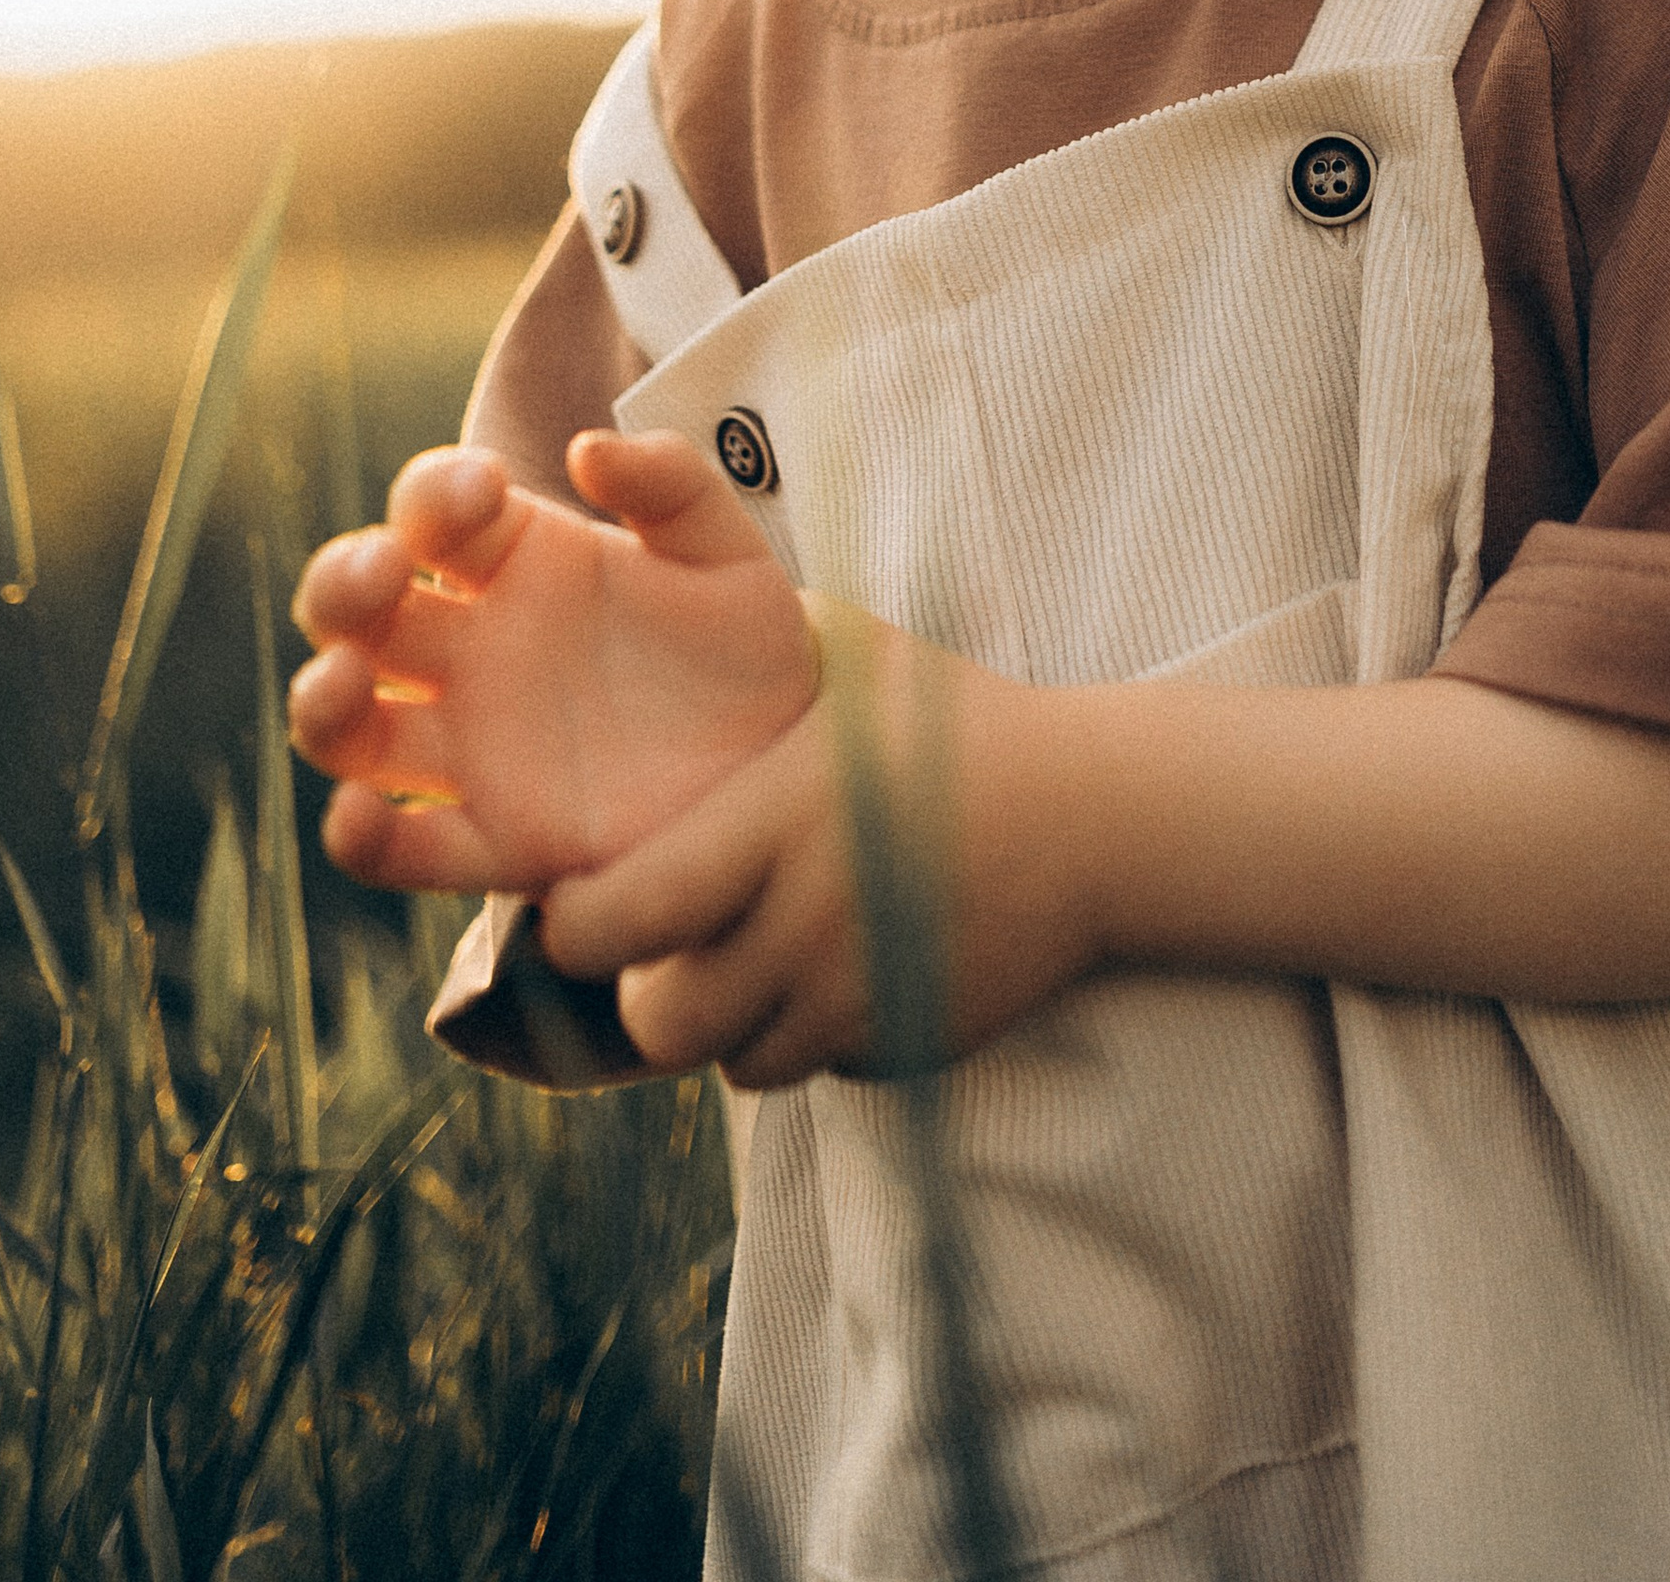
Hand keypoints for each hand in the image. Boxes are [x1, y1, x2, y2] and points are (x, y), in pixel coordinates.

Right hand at [288, 431, 822, 896]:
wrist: (792, 762)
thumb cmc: (746, 642)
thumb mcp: (726, 551)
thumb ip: (673, 484)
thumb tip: (592, 449)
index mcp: (517, 557)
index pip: (434, 508)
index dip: (437, 490)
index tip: (486, 488)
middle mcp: (472, 647)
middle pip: (357, 609)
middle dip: (345, 582)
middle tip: (384, 571)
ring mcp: (471, 745)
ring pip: (350, 726)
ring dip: (323, 703)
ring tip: (347, 682)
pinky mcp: (496, 839)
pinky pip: (404, 847)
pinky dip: (361, 840)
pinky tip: (358, 817)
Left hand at [535, 613, 1098, 1085]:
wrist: (1096, 814)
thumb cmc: (955, 718)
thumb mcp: (852, 654)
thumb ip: (748, 644)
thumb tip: (653, 600)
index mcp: (773, 827)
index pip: (613, 922)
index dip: (573, 927)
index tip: (579, 901)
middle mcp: (805, 928)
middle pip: (660, 1024)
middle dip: (646, 995)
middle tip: (664, 946)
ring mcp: (856, 998)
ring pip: (735, 1063)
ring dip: (731, 1021)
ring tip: (754, 953)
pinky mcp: (902, 1045)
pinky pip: (816, 1068)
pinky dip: (809, 1033)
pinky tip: (837, 965)